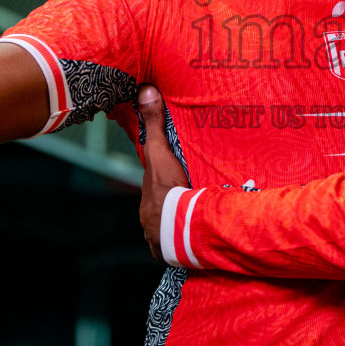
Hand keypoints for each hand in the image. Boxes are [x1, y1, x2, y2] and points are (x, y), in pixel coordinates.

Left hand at [134, 84, 189, 260]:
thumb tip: (145, 90)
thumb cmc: (170, 189)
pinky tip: (199, 240)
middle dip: (174, 206)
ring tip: (199, 219)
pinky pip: (180, 249)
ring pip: (171, 230)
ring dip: (182, 226)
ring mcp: (161, 241)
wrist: (181, 226)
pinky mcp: (174, 255)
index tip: (177, 181)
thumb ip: (155, 124)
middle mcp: (150, 223)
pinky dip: (188, 244)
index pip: (156, 190)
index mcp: (148, 201)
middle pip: (163, 211)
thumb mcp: (162, 152)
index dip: (166, 183)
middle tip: (191, 199)